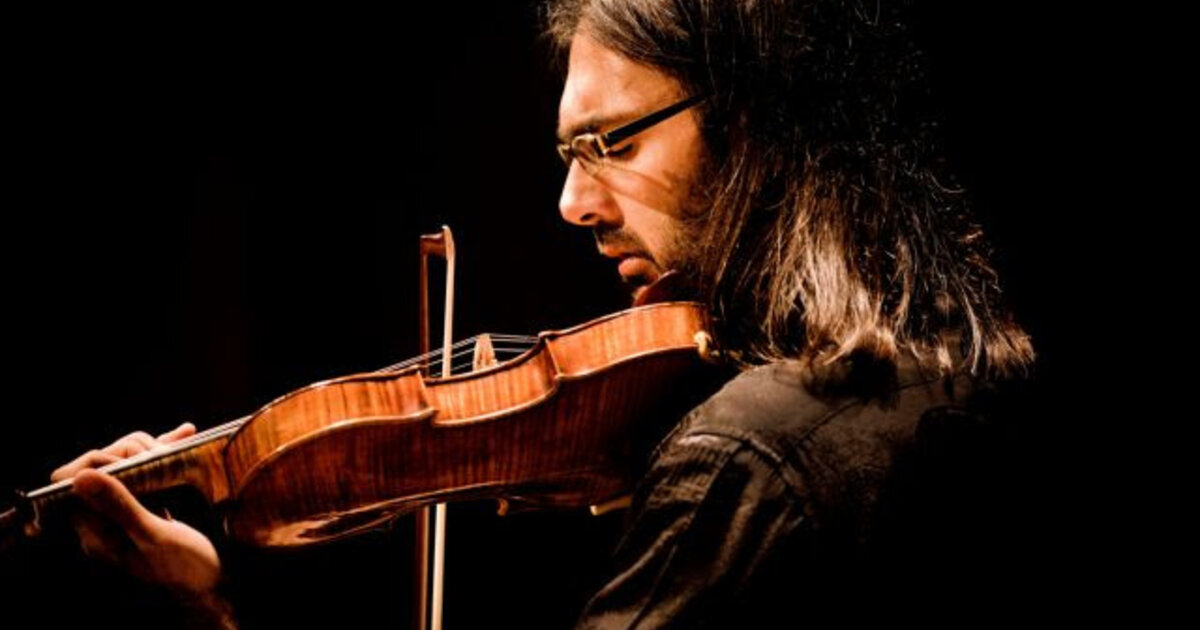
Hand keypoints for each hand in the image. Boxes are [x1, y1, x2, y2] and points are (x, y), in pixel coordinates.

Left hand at [50, 423, 221, 596]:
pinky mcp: (149, 502)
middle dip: (130, 452)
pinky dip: (164, 450)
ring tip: (178, 448)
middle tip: (162, 455)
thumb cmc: (184, 566)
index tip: (131, 462)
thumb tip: (81, 477)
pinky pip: (148, 468)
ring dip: (151, 449)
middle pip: (100, 465)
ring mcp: (126, 507)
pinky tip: (183, 435)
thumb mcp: (153, 536)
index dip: (96, 462)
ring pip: (125, 461)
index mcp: (94, 531)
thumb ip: (119, 506)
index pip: (71, 482)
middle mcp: (104, 517)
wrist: (214, 581)